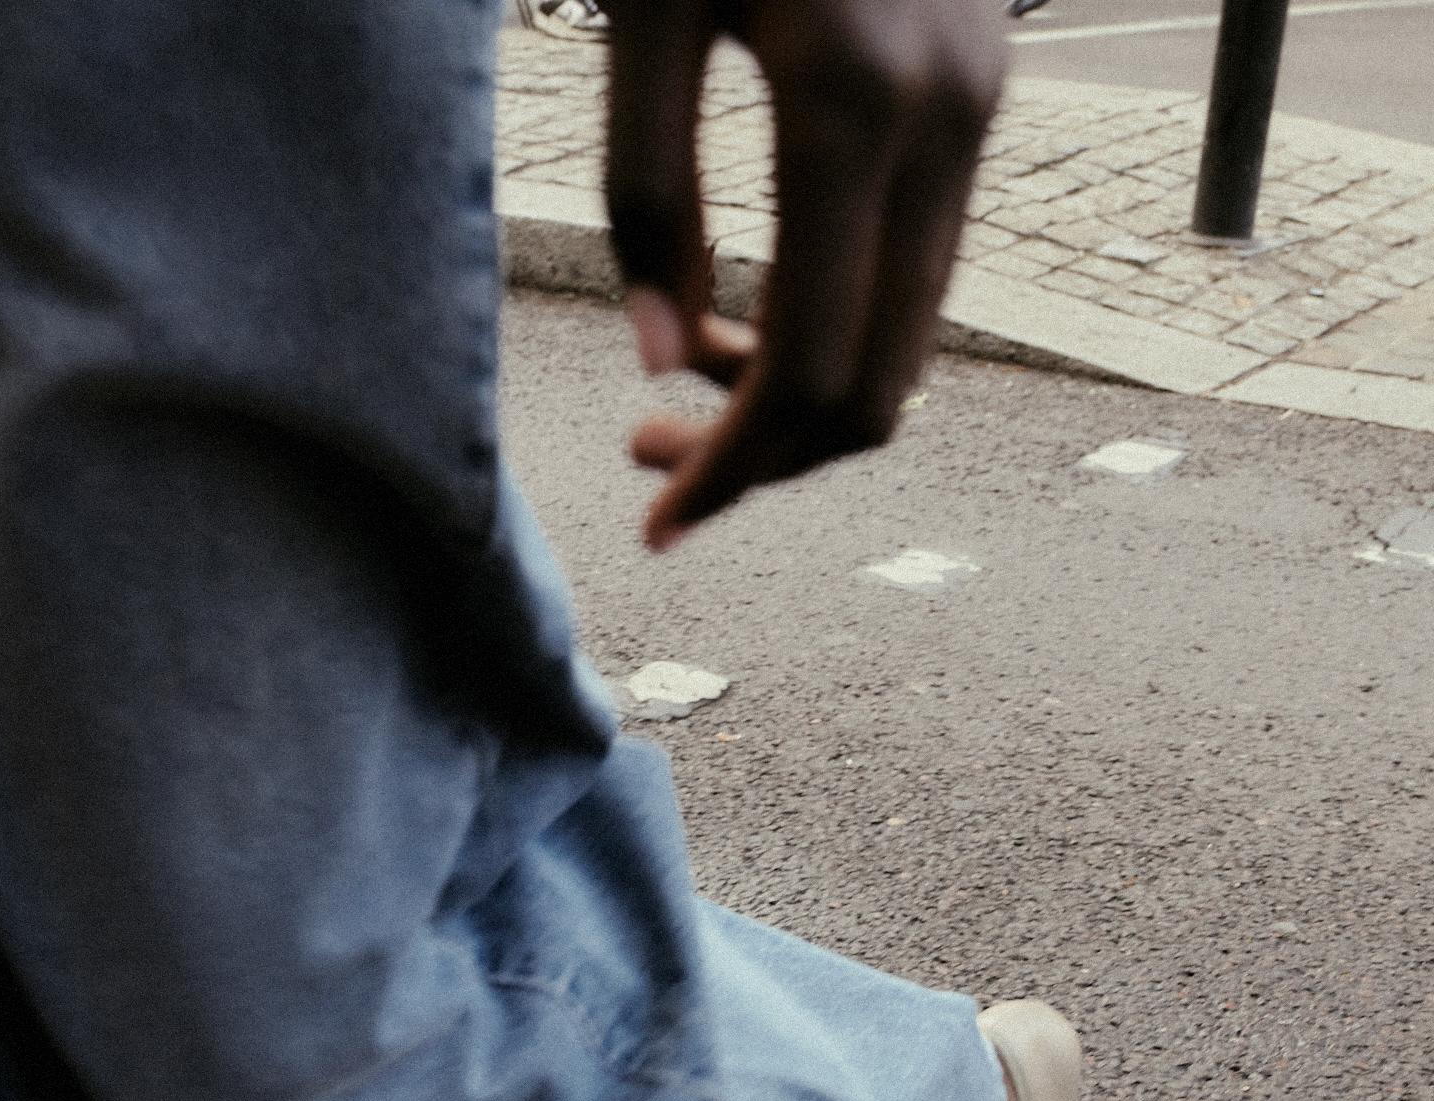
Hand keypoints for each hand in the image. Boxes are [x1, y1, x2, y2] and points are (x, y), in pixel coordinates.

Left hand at [604, 0, 1005, 544]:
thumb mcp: (646, 6)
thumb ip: (645, 182)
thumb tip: (656, 359)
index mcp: (852, 103)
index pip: (807, 367)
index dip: (730, 471)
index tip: (658, 527)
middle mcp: (941, 119)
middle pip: (875, 382)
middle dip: (763, 455)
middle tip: (644, 448)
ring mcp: (975, 104)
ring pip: (908, 333)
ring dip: (800, 390)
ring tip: (686, 367)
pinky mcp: (978, 86)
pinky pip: (916, 261)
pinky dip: (839, 319)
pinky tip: (748, 308)